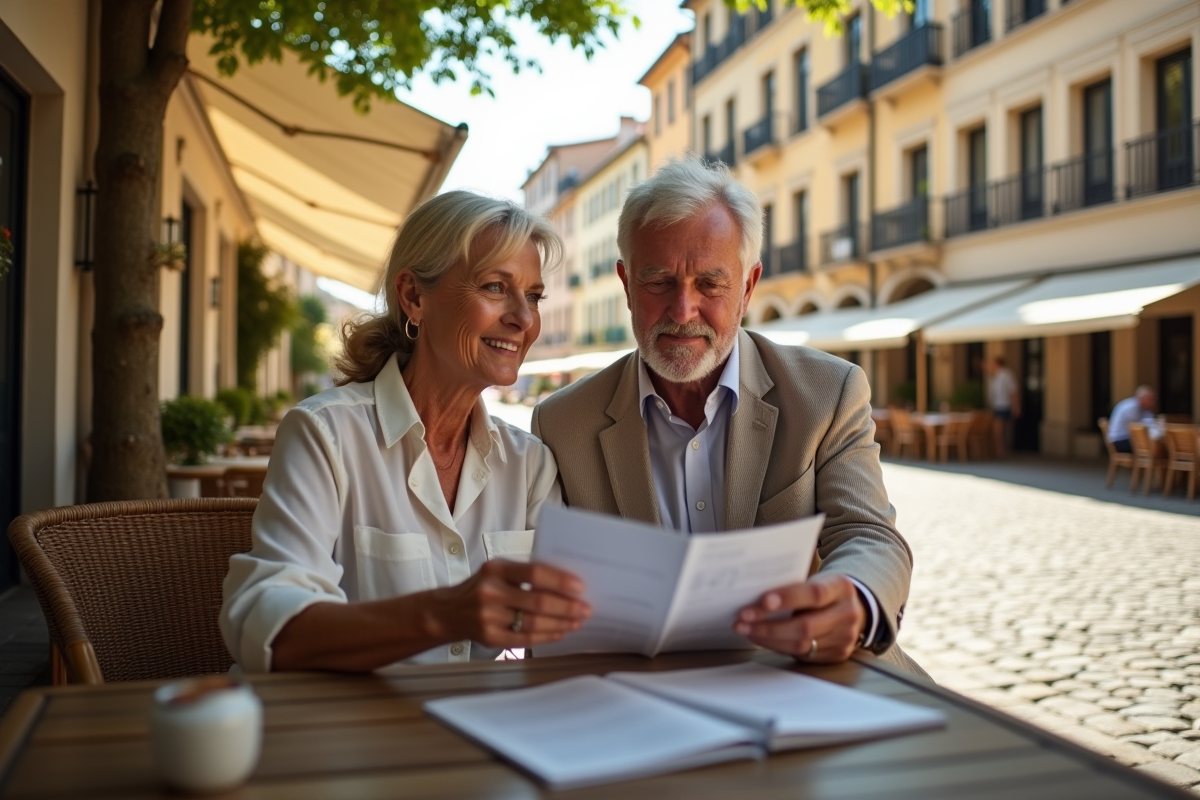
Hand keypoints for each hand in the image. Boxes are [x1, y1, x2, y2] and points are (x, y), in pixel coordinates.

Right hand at [422, 560, 590, 648]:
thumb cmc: (482, 588)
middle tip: (586, 609)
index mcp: (496, 569)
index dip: (560, 581)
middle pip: (538, 602)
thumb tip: (566, 585)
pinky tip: (560, 632)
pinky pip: (524, 639)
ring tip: (577, 622)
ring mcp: (488, 616)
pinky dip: (546, 636)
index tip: (580, 587)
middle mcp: (491, 592)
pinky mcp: (489, 637)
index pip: (534, 573)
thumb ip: (525, 574)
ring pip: (533, 623)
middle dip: (567, 607)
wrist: (448, 611)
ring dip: (561, 623)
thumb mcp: (497, 572)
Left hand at [733, 573, 865, 662]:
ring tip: (746, 629)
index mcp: (841, 588)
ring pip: (801, 644)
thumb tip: (755, 595)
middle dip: (769, 625)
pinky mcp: (836, 655)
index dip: (788, 598)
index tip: (763, 600)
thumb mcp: (817, 580)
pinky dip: (777, 646)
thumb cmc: (825, 591)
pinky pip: (801, 654)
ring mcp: (844, 638)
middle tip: (743, 620)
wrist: (855, 609)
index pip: (815, 594)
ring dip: (768, 638)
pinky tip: (761, 638)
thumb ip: (795, 587)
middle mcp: (847, 614)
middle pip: (805, 626)